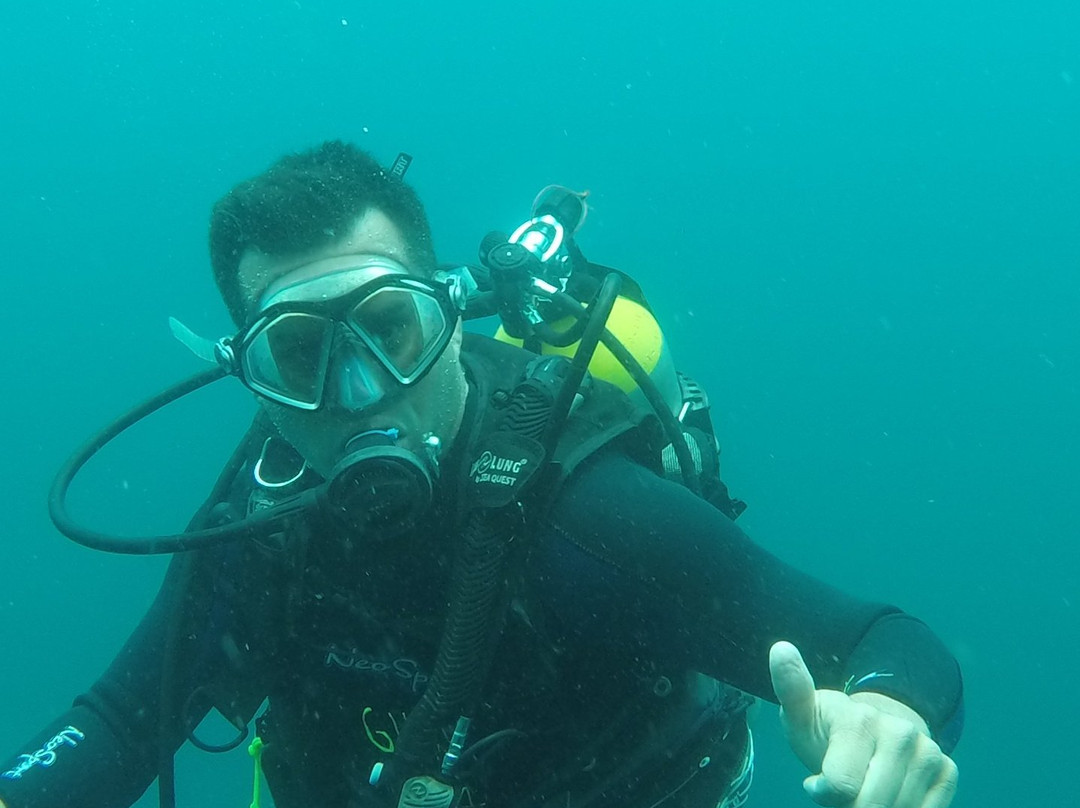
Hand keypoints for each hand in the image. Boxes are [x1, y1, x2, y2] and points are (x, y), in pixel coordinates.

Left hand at [769, 641, 957, 807]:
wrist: (869, 731)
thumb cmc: (827, 731)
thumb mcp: (801, 715)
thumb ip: (791, 689)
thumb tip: (780, 648)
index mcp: (860, 719)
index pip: (841, 786)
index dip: (823, 793)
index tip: (816, 782)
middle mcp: (900, 731)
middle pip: (872, 805)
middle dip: (851, 806)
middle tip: (844, 786)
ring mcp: (927, 751)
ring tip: (864, 787)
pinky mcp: (947, 769)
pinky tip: (888, 795)